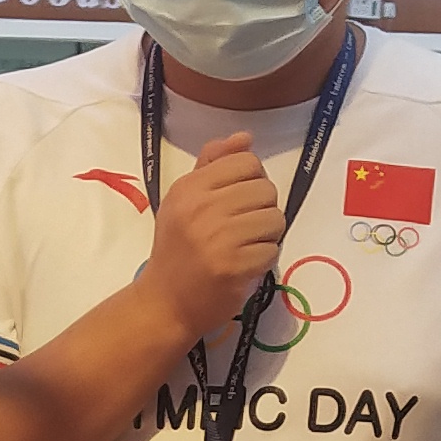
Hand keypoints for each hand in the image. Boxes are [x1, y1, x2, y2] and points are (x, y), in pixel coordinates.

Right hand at [142, 132, 285, 339]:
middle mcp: (202, 208)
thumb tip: (245, 138)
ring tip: (245, 246)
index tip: (239, 201)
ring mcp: (218, 238)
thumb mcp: (185, 200)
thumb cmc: (177, 249)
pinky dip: (263, 259)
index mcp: (189, 187)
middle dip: (262, 209)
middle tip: (243, 228)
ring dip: (267, 235)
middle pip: (266, 189)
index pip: (247, 162)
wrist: (165, 302)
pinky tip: (244, 265)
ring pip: (275, 219)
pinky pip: (272, 250)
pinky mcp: (233, 267)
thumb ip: (213, 165)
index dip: (252, 180)